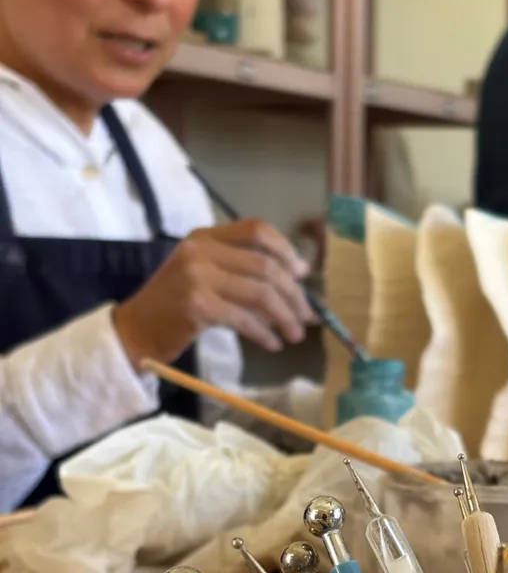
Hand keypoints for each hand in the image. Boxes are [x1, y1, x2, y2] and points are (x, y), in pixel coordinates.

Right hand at [112, 219, 314, 367]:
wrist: (134, 331)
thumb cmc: (175, 305)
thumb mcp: (205, 274)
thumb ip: (241, 267)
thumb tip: (298, 275)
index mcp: (205, 236)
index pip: (256, 229)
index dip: (286, 250)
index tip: (302, 274)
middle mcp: (201, 249)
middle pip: (266, 265)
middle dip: (294, 293)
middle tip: (307, 316)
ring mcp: (197, 275)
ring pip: (261, 292)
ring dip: (285, 316)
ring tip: (296, 334)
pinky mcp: (197, 305)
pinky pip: (245, 318)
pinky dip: (265, 333)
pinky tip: (273, 343)